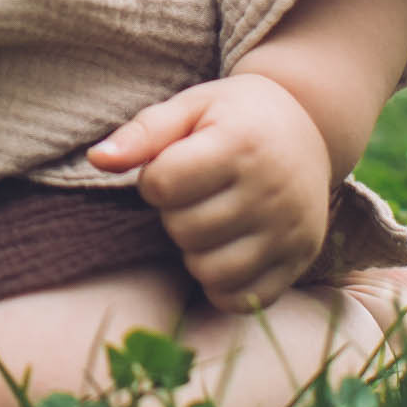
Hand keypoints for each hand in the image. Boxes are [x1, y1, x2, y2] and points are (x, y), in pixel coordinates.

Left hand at [87, 73, 333, 311]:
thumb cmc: (236, 117)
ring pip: (211, 272)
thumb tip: (97, 159)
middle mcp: (271, 190)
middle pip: (184, 231)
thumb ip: (143, 132)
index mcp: (240, 144)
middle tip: (194, 195)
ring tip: (208, 223)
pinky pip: (244, 299)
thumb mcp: (191, 106)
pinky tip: (224, 252)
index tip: (173, 165)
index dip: (154, 178)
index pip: (163, 185)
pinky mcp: (299, 259)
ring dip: (195, 252)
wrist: (310, 126)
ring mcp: (289, 230)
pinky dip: (222, 285)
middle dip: (175, 215)